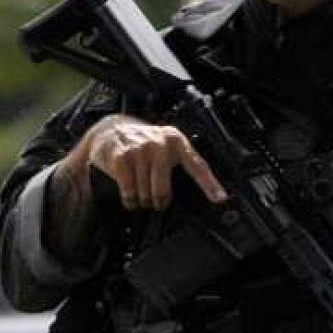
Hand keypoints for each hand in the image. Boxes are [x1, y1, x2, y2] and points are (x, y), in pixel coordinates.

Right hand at [79, 115, 226, 211]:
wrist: (112, 129)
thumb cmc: (145, 144)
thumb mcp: (167, 145)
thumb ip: (182, 161)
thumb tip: (202, 190)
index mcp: (177, 142)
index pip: (197, 166)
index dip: (210, 184)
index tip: (220, 199)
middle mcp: (160, 144)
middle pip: (163, 189)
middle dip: (160, 202)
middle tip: (158, 204)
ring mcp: (140, 150)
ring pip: (145, 192)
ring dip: (143, 202)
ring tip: (142, 199)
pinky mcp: (122, 157)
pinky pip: (129, 190)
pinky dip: (130, 200)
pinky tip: (131, 199)